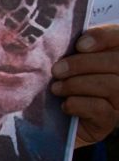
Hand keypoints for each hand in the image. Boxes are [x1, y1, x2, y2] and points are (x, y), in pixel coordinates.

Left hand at [51, 24, 118, 147]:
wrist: (49, 120)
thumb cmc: (59, 80)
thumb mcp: (66, 59)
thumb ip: (73, 46)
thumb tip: (73, 38)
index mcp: (114, 53)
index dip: (104, 37)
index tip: (80, 44)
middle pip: (117, 62)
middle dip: (82, 64)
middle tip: (57, 70)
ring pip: (112, 86)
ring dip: (77, 84)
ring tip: (56, 88)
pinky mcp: (108, 122)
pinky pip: (102, 109)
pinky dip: (79, 104)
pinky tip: (65, 105)